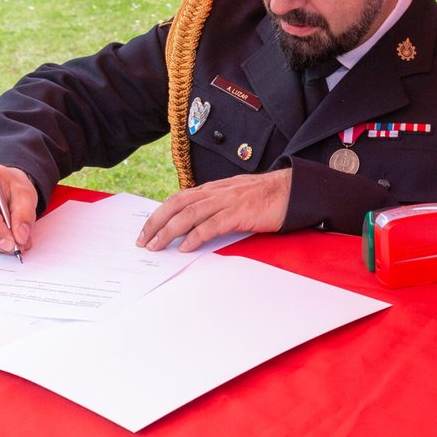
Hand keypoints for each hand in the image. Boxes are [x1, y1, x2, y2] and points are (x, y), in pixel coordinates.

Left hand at [138, 169, 290, 252]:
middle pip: (177, 205)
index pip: (178, 198)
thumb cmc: (268, 197)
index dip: (159, 213)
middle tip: (143, 241)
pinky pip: (211, 225)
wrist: (293, 191)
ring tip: (155, 246)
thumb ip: (218, 206)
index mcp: (214, 188)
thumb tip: (199, 223)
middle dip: (156, 223)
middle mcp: (216, 192)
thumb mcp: (237, 197)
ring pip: (189, 214)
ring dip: (168, 231)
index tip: (147, 230)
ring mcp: (227, 202)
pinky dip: (194, 237)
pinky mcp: (239, 214)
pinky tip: (184, 248)